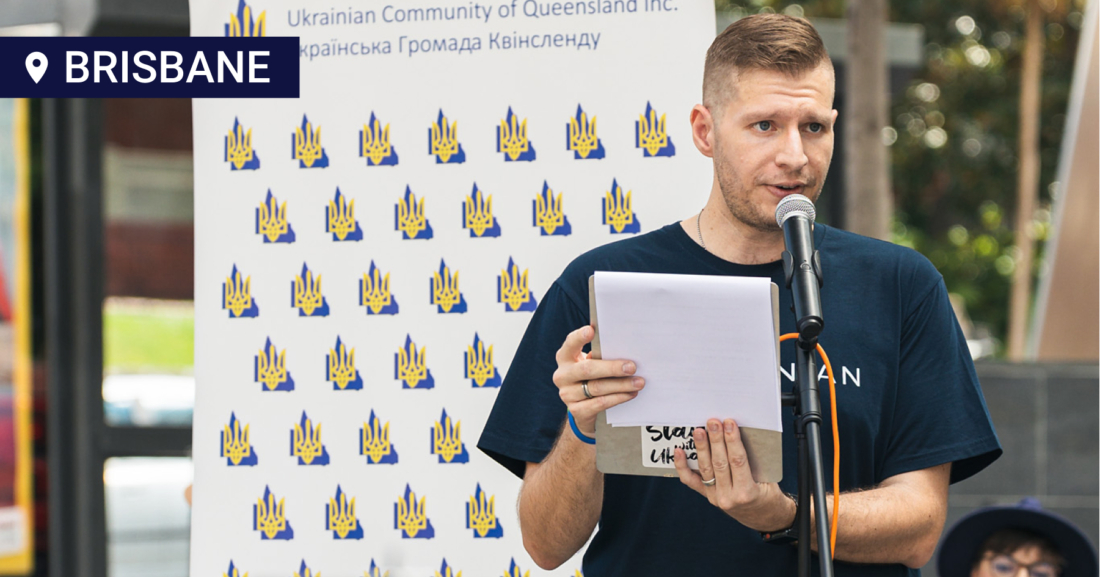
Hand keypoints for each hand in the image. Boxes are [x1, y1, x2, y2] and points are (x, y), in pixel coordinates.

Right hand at [553, 325, 644, 435]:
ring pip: (597, 387)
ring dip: (621, 385)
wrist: (583, 409)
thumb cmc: (591, 378)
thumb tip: (625, 354)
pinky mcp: (576, 410)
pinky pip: (600, 403)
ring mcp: (567, 394)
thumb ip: (600, 357)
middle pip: (587, 369)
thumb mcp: (591, 365)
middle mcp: (562, 375)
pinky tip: (630, 394)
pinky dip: (618, 398)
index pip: (570, 343)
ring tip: (638, 382)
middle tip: (632, 367)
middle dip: (612, 368)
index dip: (579, 337)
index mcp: (565, 357)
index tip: (592, 330)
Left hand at [673, 418, 793, 531]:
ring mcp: (715, 498)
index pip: (738, 461)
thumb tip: (737, 435)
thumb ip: (753, 462)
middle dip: (716, 440)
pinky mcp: (707, 496)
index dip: (733, 441)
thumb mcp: (769, 480)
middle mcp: (729, 497)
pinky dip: (682, 466)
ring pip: (706, 469)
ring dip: (701, 447)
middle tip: (713, 422)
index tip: (729, 424)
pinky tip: (679, 451)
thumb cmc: (768, 495)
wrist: (762, 517)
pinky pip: (691, 480)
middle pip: (720, 463)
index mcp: (747, 493)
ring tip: (699, 431)